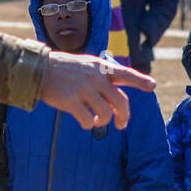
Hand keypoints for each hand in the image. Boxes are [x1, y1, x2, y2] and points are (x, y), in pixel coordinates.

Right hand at [38, 51, 155, 130]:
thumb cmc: (65, 69)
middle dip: (124, 116)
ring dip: (103, 122)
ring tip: (97, 121)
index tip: (152, 86)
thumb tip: (115, 104)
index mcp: (100, 67)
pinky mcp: (70, 101)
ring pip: (106, 114)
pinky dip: (89, 124)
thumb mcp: (86, 66)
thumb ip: (102, 80)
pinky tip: (85, 122)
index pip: (125, 73)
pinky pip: (88, 120)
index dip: (140, 80)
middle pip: (121, 102)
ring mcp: (83, 88)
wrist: (39, 68)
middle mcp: (95, 77)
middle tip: (121, 124)